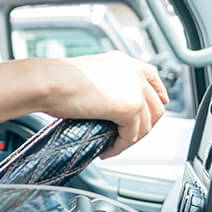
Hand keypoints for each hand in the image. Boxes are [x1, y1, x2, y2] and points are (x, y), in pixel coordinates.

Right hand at [39, 51, 168, 158]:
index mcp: (121, 61)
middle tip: (128, 137)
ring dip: (130, 139)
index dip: (159, 92)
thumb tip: (107, 107)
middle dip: (146, 124)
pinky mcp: (131, 107)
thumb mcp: (87, 78)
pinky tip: (107, 150)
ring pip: (146, 124)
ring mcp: (134, 88)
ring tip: (113, 146)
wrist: (50, 82)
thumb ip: (104, 87)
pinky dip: (120, 146)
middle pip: (155, 104)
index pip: (151, 76)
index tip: (161, 103)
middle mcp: (132, 71)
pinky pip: (132, 135)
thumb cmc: (55, 80)